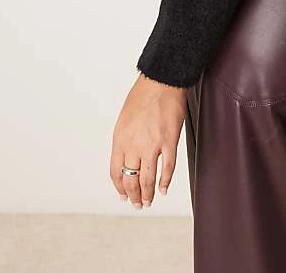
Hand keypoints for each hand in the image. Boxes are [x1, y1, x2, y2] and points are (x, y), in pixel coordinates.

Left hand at [110, 73, 187, 208]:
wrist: (162, 81)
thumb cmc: (144, 95)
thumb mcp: (125, 119)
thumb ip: (125, 139)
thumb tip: (128, 156)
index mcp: (120, 139)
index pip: (116, 172)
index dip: (119, 187)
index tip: (123, 195)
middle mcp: (133, 145)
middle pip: (131, 179)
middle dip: (133, 195)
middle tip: (137, 204)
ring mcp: (152, 144)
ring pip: (147, 179)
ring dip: (147, 194)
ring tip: (148, 201)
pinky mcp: (169, 141)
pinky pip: (167, 168)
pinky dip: (164, 181)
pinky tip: (163, 189)